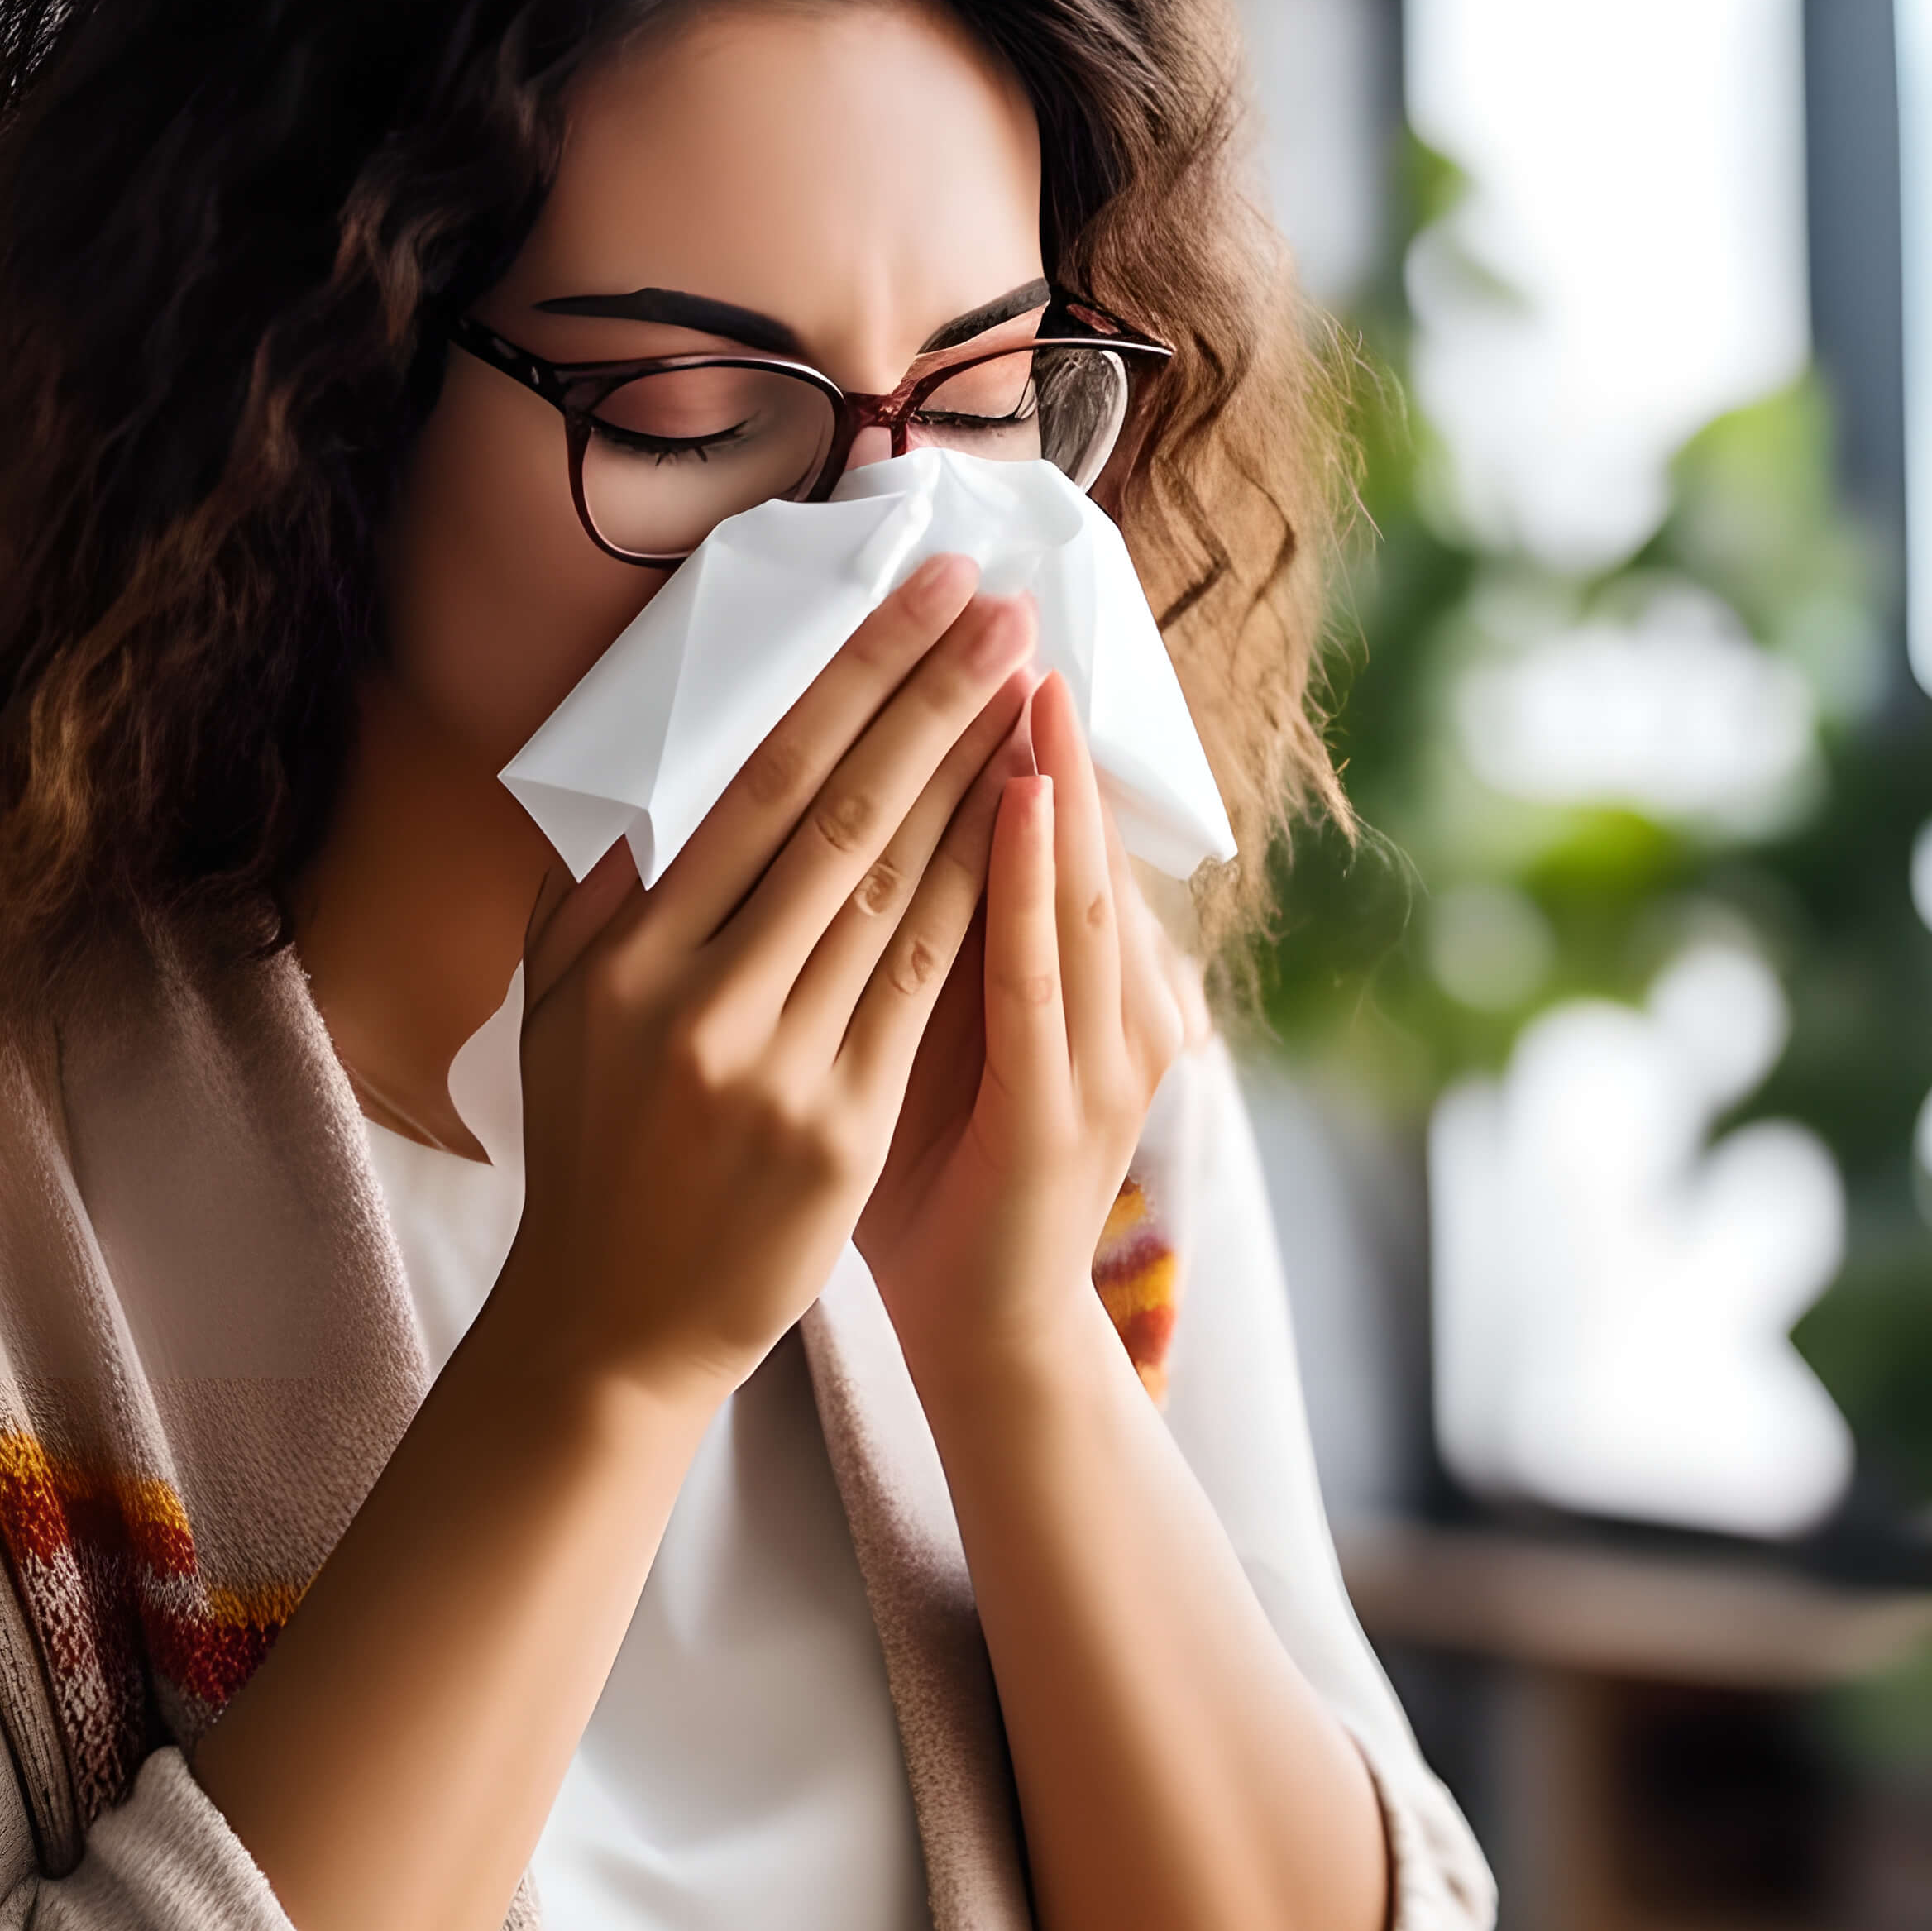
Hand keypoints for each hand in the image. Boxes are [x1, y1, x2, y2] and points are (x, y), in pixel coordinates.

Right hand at [479, 559, 1030, 1417]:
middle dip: (928, 695)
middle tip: (999, 604)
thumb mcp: (558, 1013)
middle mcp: (697, 999)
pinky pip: (925, 983)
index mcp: (626, 953)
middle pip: (838, 814)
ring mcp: (775, 1066)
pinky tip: (1026, 818)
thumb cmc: (592, 1151)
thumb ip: (599, 895)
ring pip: (895, 887)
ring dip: (971, 773)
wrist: (613, 1327)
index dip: (845, 682)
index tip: (912, 597)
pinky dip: (980, 892)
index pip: (755, 783)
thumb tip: (651, 779)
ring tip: (1025, 683)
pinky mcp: (840, 1127)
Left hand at [858, 672, 1193, 1380]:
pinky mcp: (1071, 1100)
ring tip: (1014, 660)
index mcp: (1065, 972)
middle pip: (1061, 824)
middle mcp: (1103, 991)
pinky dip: (1026, 878)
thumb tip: (828, 814)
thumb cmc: (940, 1185)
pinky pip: (1044, 970)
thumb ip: (906, 935)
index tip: (957, 619)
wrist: (989, 1333)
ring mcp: (1100, 1044)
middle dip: (1022, 710)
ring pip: (1067, 876)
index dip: (1000, 719)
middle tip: (997, 597)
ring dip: (1042, 763)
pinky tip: (1012, 799)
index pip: (1033, 818)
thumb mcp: (928, 1034)